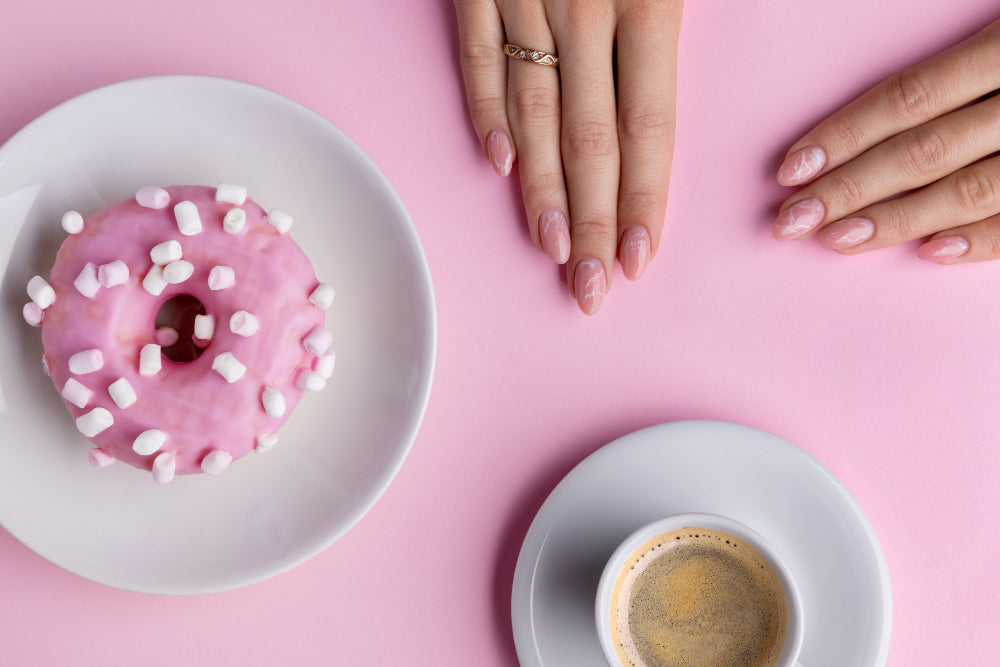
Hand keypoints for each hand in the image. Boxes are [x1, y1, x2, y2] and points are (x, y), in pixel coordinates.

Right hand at [454, 0, 682, 313]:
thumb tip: (668, 110)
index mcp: (649, 1)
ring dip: (541, 189)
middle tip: (589, 287)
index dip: (642, 199)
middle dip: (590, 222)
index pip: (648, 126)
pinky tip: (501, 166)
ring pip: (533, 112)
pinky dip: (487, 114)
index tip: (636, 259)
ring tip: (551, 249)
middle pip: (589, 139)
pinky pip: (479, 58)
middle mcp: (586, 7)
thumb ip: (670, 28)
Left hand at [774, 19, 999, 263]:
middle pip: (925, 149)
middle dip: (850, 189)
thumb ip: (959, 72)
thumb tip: (875, 133)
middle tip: (790, 220)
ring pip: (970, 188)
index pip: (909, 97)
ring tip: (838, 241)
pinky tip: (930, 254)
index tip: (789, 168)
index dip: (843, 135)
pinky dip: (981, 240)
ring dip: (898, 220)